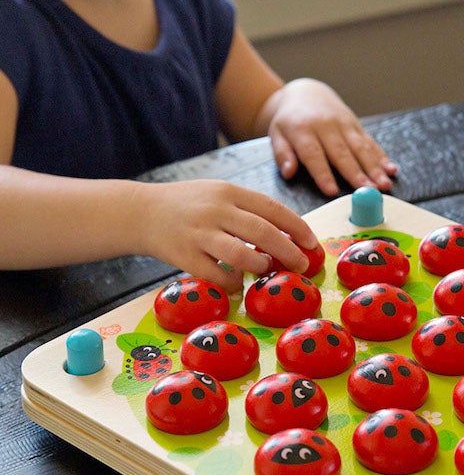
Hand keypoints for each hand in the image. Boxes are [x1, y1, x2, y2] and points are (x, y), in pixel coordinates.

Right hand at [140, 180, 317, 291]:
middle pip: (263, 232)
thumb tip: (288, 234)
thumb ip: (248, 210)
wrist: (141, 211)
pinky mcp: (184, 256)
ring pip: (241, 255)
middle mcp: (216, 210)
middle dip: (288, 251)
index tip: (312, 243)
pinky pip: (217, 275)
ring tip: (265, 269)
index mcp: (229, 191)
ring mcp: (199, 233)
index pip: (272, 208)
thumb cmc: (189, 204)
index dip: (297, 227)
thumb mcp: (219, 194)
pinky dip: (232, 283)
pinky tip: (237, 283)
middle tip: (301, 265)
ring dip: (260, 266)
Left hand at [265, 79, 397, 195]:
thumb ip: (282, 154)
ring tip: (384, 184)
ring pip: (361, 148)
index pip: (314, 155)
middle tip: (369, 192)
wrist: (306, 93)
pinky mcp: (356, 124)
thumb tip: (288, 173)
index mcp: (303, 130)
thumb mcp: (277, 134)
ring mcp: (344, 124)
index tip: (331, 191)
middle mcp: (326, 126)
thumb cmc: (290, 121)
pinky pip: (370, 142)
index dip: (323, 174)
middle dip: (357, 174)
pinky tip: (391, 169)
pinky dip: (382, 156)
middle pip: (343, 153)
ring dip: (374, 168)